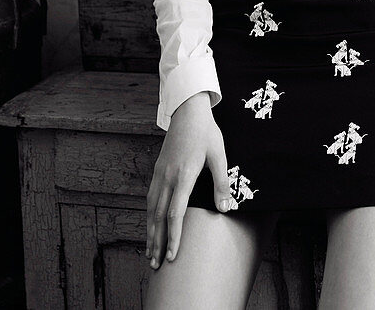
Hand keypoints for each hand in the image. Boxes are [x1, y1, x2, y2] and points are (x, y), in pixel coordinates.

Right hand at [145, 92, 236, 269]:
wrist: (188, 110)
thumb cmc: (206, 132)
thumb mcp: (219, 155)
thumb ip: (222, 183)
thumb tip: (225, 208)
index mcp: (184, 175)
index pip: (175, 214)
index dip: (174, 237)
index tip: (173, 256)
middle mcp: (168, 177)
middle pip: (158, 217)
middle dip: (157, 242)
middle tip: (156, 265)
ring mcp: (160, 173)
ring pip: (151, 209)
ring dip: (150, 232)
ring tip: (150, 252)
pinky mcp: (157, 169)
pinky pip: (150, 198)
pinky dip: (149, 216)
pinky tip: (151, 225)